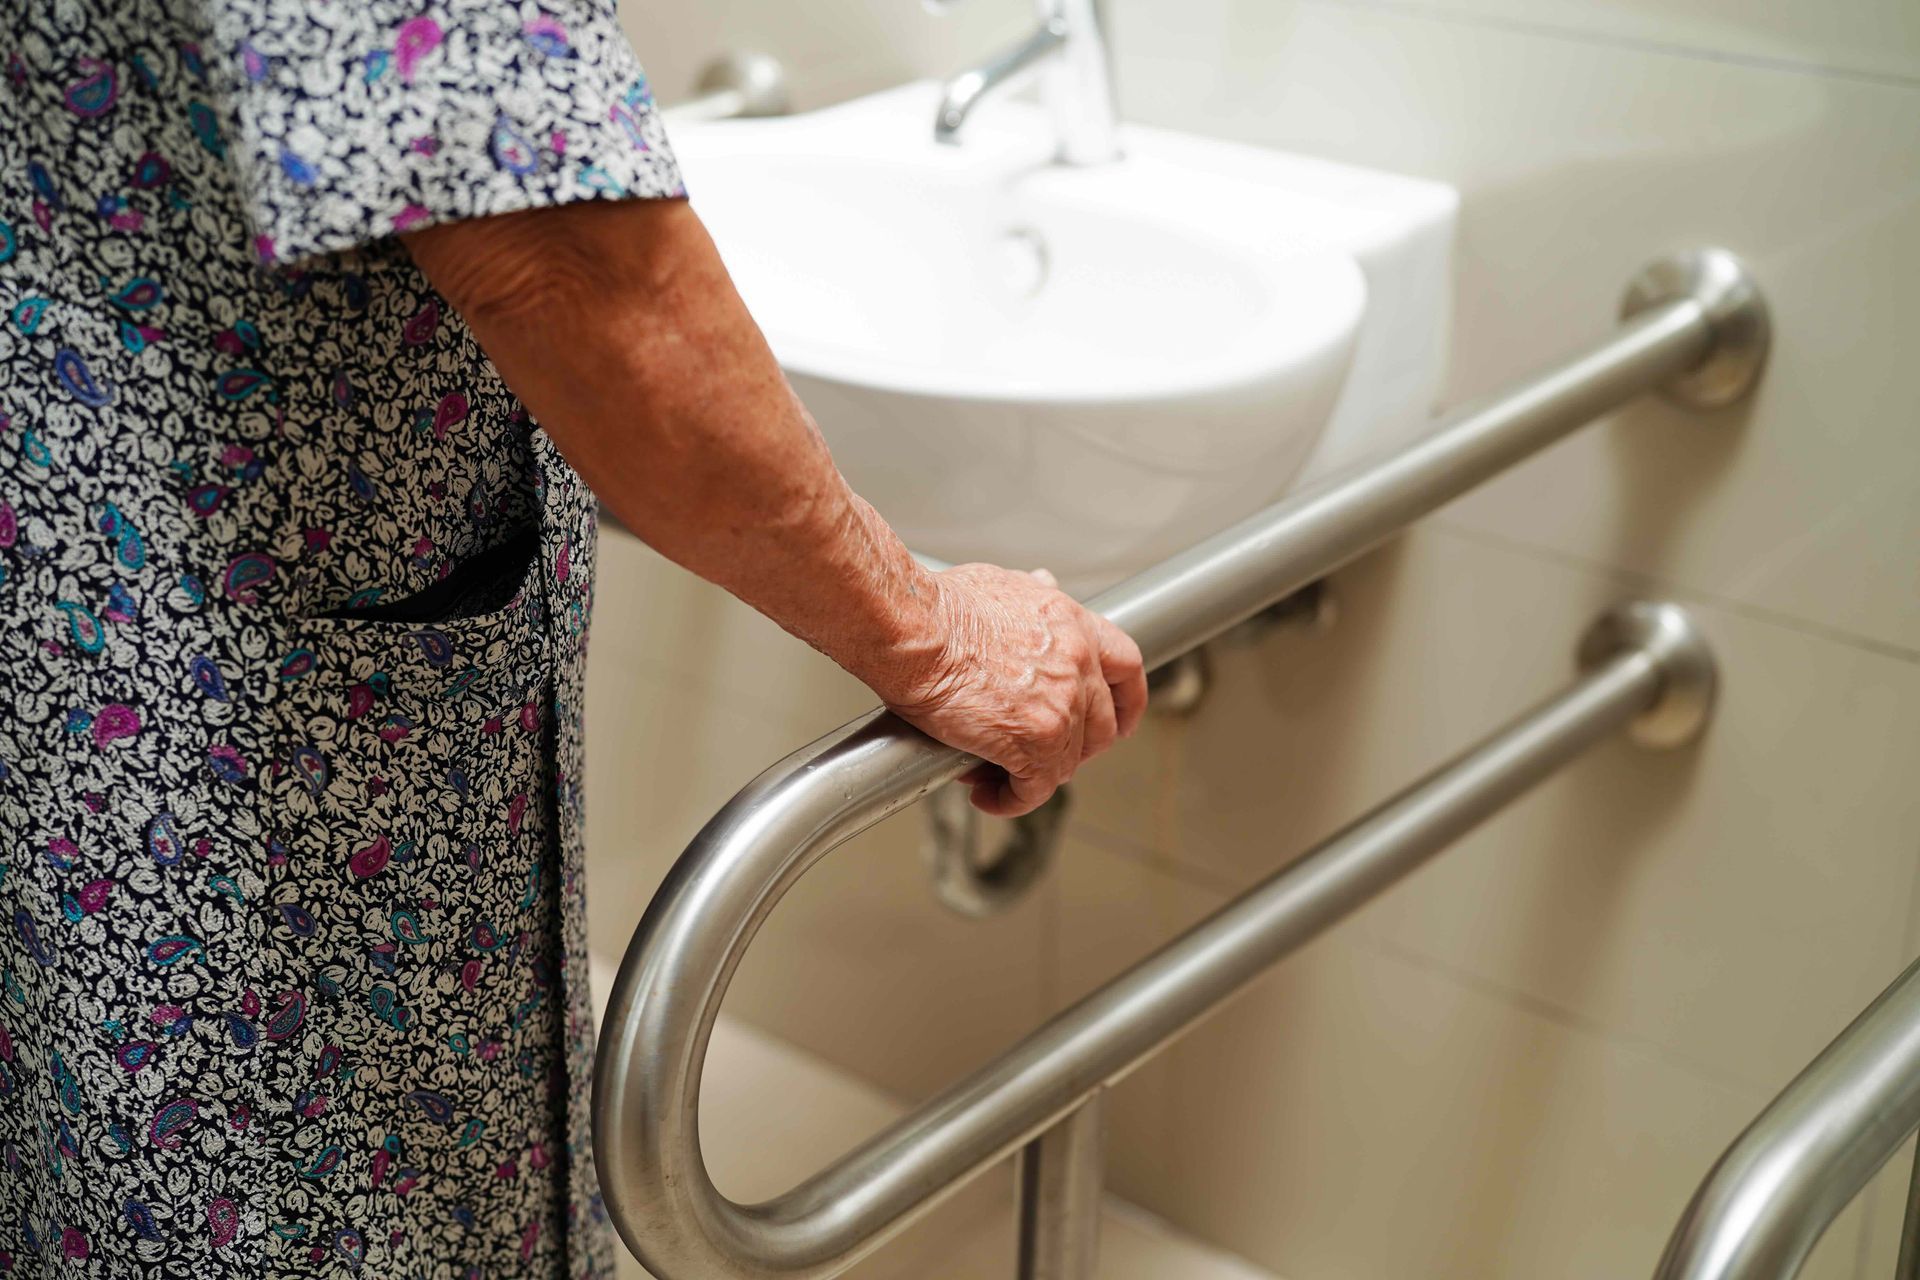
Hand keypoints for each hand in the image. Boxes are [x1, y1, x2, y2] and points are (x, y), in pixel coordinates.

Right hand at [875, 563, 1148, 816]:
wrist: (915, 629)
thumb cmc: (940, 607)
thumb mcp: (1002, 584)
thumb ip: (1032, 593)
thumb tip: (1042, 586)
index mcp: (1073, 624)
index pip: (1125, 667)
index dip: (1125, 701)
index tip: (1118, 718)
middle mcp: (1077, 664)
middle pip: (1101, 726)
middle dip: (1073, 748)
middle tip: (1039, 756)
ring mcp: (1061, 706)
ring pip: (1066, 762)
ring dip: (1034, 776)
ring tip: (995, 775)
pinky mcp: (1033, 742)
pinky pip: (1034, 788)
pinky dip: (1011, 799)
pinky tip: (987, 793)